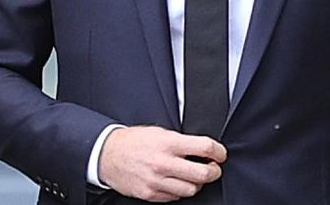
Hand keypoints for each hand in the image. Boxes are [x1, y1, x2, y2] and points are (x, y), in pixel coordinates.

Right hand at [98, 126, 225, 201]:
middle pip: (203, 173)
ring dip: (198, 183)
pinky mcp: (149, 194)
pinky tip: (178, 182)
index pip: (205, 148)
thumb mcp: (161, 132)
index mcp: (169, 143)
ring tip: (195, 176)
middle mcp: (164, 163)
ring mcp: (156, 181)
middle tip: (214, 168)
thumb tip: (204, 149)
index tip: (221, 154)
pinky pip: (174, 197)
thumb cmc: (135, 141)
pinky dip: (180, 191)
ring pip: (191, 189)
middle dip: (214, 171)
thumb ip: (183, 141)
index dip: (219, 152)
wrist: (108, 154)